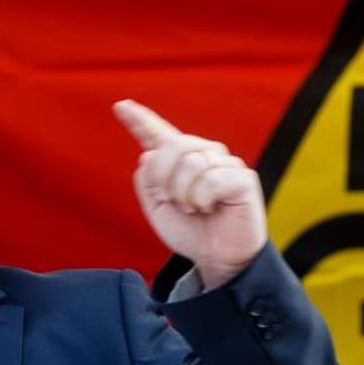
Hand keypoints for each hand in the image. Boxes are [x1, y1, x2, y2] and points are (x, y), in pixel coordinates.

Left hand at [113, 99, 266, 289]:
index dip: (140, 120)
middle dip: (164, 176)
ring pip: (192, 163)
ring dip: (184, 194)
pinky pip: (211, 179)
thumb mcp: (158, 210)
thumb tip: (149, 155)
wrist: (217, 258)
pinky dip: (202, 199)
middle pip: (174, 144)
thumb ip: (147, 183)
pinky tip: (209, 208)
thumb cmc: (191, 232)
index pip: (159, 135)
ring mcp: (225, 164)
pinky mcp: (242, 178)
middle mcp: (204, 155)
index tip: (120, 106)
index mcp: (180, 161)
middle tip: (173, 200)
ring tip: (194, 209)